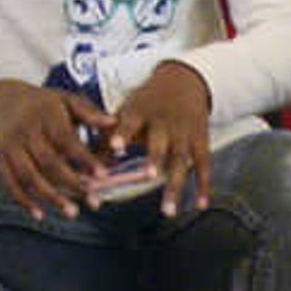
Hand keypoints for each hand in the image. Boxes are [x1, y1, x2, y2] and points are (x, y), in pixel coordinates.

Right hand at [0, 79, 113, 216]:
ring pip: (29, 176)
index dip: (85, 159)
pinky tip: (40, 215)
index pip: (66, 140)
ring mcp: (10, 145)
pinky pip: (10, 183)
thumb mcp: (66, 100)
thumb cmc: (44, 103)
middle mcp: (25, 130)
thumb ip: (90, 113)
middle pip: (48, 162)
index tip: (104, 176)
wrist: (1, 100)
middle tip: (94, 202)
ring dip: (51, 197)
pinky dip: (24, 201)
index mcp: (45, 114)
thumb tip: (114, 123)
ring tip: (73, 213)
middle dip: (72, 184)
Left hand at [104, 61, 214, 213]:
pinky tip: (199, 205)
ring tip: (168, 210)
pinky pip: (203, 167)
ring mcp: (184, 134)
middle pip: (159, 146)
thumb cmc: (147, 102)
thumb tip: (87, 166)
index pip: (129, 123)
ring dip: (175, 186)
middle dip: (155, 161)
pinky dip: (203, 186)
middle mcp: (164, 124)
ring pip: (181, 162)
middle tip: (148, 177)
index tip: (115, 148)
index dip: (122, 135)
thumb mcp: (126, 110)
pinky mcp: (200, 142)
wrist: (184, 81)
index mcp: (140, 113)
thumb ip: (107, 137)